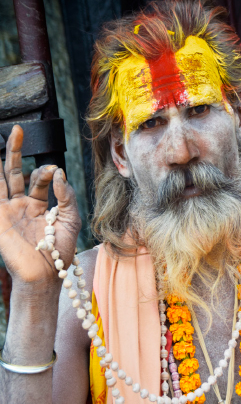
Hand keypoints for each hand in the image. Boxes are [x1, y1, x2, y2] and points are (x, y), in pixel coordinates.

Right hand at [0, 125, 80, 287]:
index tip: (55, 172)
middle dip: (15, 150)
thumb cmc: (60, 251)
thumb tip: (58, 172)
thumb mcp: (70, 219)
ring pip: (0, 178)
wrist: (46, 274)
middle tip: (18, 129)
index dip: (46, 171)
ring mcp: (6, 210)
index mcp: (39, 204)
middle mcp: (20, 204)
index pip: (39, 178)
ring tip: (1, 137)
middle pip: (14, 171)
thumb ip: (66, 195)